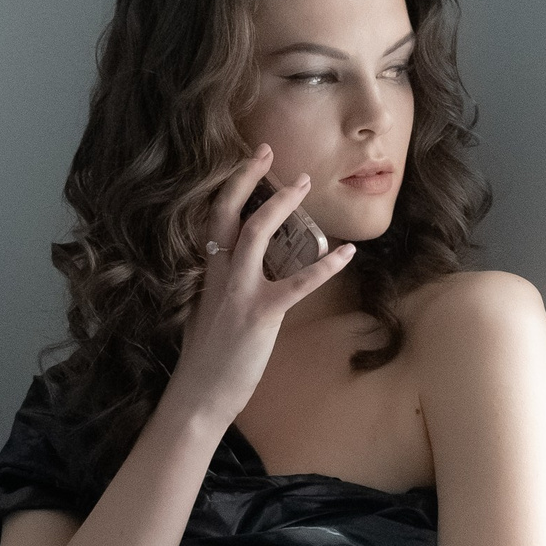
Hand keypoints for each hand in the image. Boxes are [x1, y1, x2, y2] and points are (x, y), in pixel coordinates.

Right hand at [168, 145, 356, 428]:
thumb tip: (234, 276)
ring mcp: (239, 292)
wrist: (198, 395)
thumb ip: (220, 288)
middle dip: (247, 176)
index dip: (231, 186)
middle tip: (268, 150)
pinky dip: (325, 266)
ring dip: (281, 204)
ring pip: (256, 233)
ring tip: (303, 184)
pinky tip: (347, 254)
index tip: (249, 161)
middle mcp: (219, 274)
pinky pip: (297, 284)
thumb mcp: (206, 313)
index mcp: (207, 273)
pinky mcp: (261, 314)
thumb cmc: (205, 361)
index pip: (214, 217)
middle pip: (228, 211)